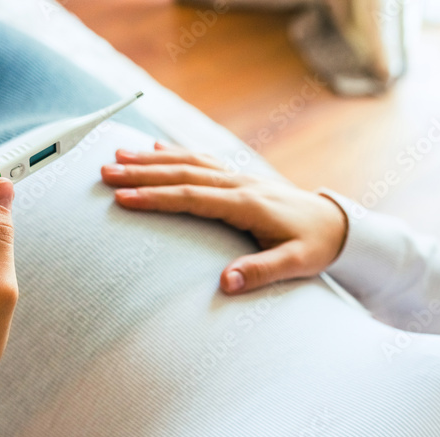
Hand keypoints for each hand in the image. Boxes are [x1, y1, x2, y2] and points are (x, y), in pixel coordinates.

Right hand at [101, 142, 348, 293]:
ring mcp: (239, 178)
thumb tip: (225, 283)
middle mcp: (239, 184)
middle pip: (182, 174)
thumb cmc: (315, 246)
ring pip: (189, 162)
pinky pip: (202, 160)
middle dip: (141, 173)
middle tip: (104, 172)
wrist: (336, 224)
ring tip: (117, 157)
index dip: (157, 197)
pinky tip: (154, 149)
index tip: (123, 198)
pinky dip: (175, 153)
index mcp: (247, 205)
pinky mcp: (239, 178)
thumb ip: (261, 272)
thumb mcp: (295, 264)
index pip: (192, 197)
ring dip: (151, 160)